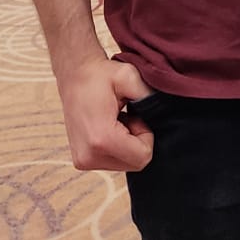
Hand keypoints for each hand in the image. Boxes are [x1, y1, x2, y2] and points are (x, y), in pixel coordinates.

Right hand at [58, 55, 155, 171]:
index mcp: (101, 140)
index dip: (148, 135)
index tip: (138, 116)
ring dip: (128, 143)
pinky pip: (112, 161)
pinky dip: (118, 146)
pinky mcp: (81, 160)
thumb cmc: (101, 75)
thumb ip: (149, 95)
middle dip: (139, 141)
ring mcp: (82, 161)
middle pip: (134, 164)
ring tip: (119, 120)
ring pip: (124, 164)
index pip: (142, 157)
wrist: (75, 76)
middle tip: (130, 117)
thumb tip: (164, 111)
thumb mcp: (130, 77)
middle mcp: (88, 157)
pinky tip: (111, 126)